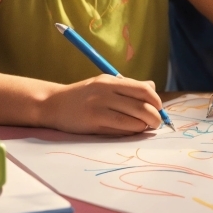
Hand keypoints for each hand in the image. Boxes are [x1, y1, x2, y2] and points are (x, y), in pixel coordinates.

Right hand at [41, 75, 163, 134]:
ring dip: (144, 126)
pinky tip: (132, 132)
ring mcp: (99, 107)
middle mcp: (106, 92)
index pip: (143, 89)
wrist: (53, 104)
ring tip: (145, 128)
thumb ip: (128, 86)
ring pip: (133, 119)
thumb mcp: (104, 84)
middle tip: (156, 123)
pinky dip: (131, 132)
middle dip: (154, 116)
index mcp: (111, 80)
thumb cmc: (82, 95)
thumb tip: (152, 86)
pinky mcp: (93, 122)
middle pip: (141, 105)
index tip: (159, 108)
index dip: (156, 100)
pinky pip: (120, 130)